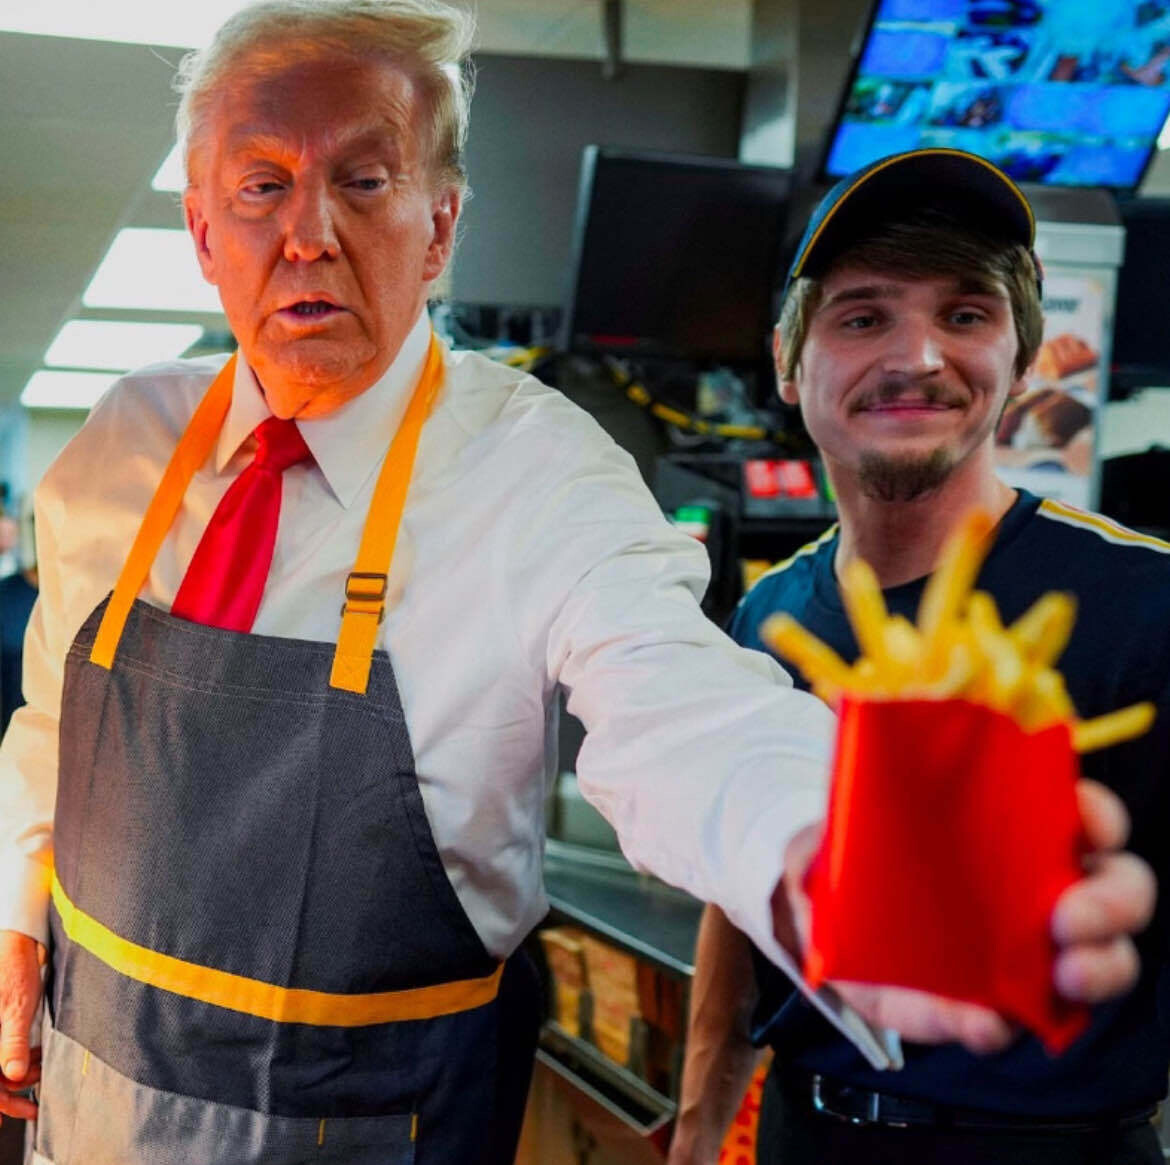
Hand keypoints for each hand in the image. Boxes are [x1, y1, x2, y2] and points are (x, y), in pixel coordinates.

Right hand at [0, 930, 44, 1121]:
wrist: (20, 945)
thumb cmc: (15, 973)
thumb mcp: (17, 1009)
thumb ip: (13, 1042)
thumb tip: (12, 1075)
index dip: (0, 1103)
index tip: (14, 1118)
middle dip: (13, 1092)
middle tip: (34, 1108)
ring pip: (2, 1067)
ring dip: (22, 1074)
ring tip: (43, 1074)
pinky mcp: (3, 1027)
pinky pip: (9, 1051)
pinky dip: (23, 1058)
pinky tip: (40, 1059)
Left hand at [776, 779, 1155, 1054]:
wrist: (815, 904)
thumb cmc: (856, 842)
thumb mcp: (855, 805)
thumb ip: (862, 793)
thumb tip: (860, 771)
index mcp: (1022, 825)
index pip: (1087, 813)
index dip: (1097, 816)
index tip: (1083, 823)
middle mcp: (1043, 885)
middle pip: (1118, 889)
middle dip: (1112, 904)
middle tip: (1071, 917)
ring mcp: (1028, 948)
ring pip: (1098, 961)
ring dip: (1096, 970)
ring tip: (1062, 976)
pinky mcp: (989, 1002)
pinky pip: (1010, 1021)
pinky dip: (997, 1024)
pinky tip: (982, 1021)